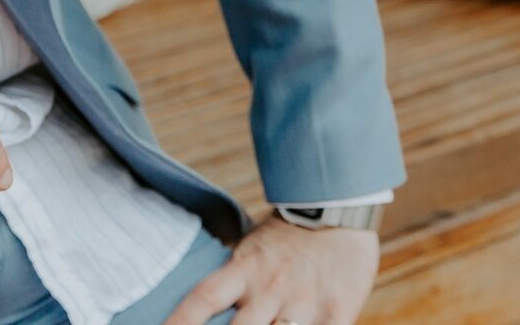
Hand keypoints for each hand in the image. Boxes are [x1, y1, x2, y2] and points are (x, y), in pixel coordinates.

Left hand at [164, 213, 377, 324]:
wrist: (338, 207)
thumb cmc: (288, 235)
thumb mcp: (250, 249)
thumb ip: (232, 278)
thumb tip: (203, 306)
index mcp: (243, 269)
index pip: (203, 299)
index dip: (181, 321)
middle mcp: (269, 288)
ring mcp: (303, 302)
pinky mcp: (337, 311)